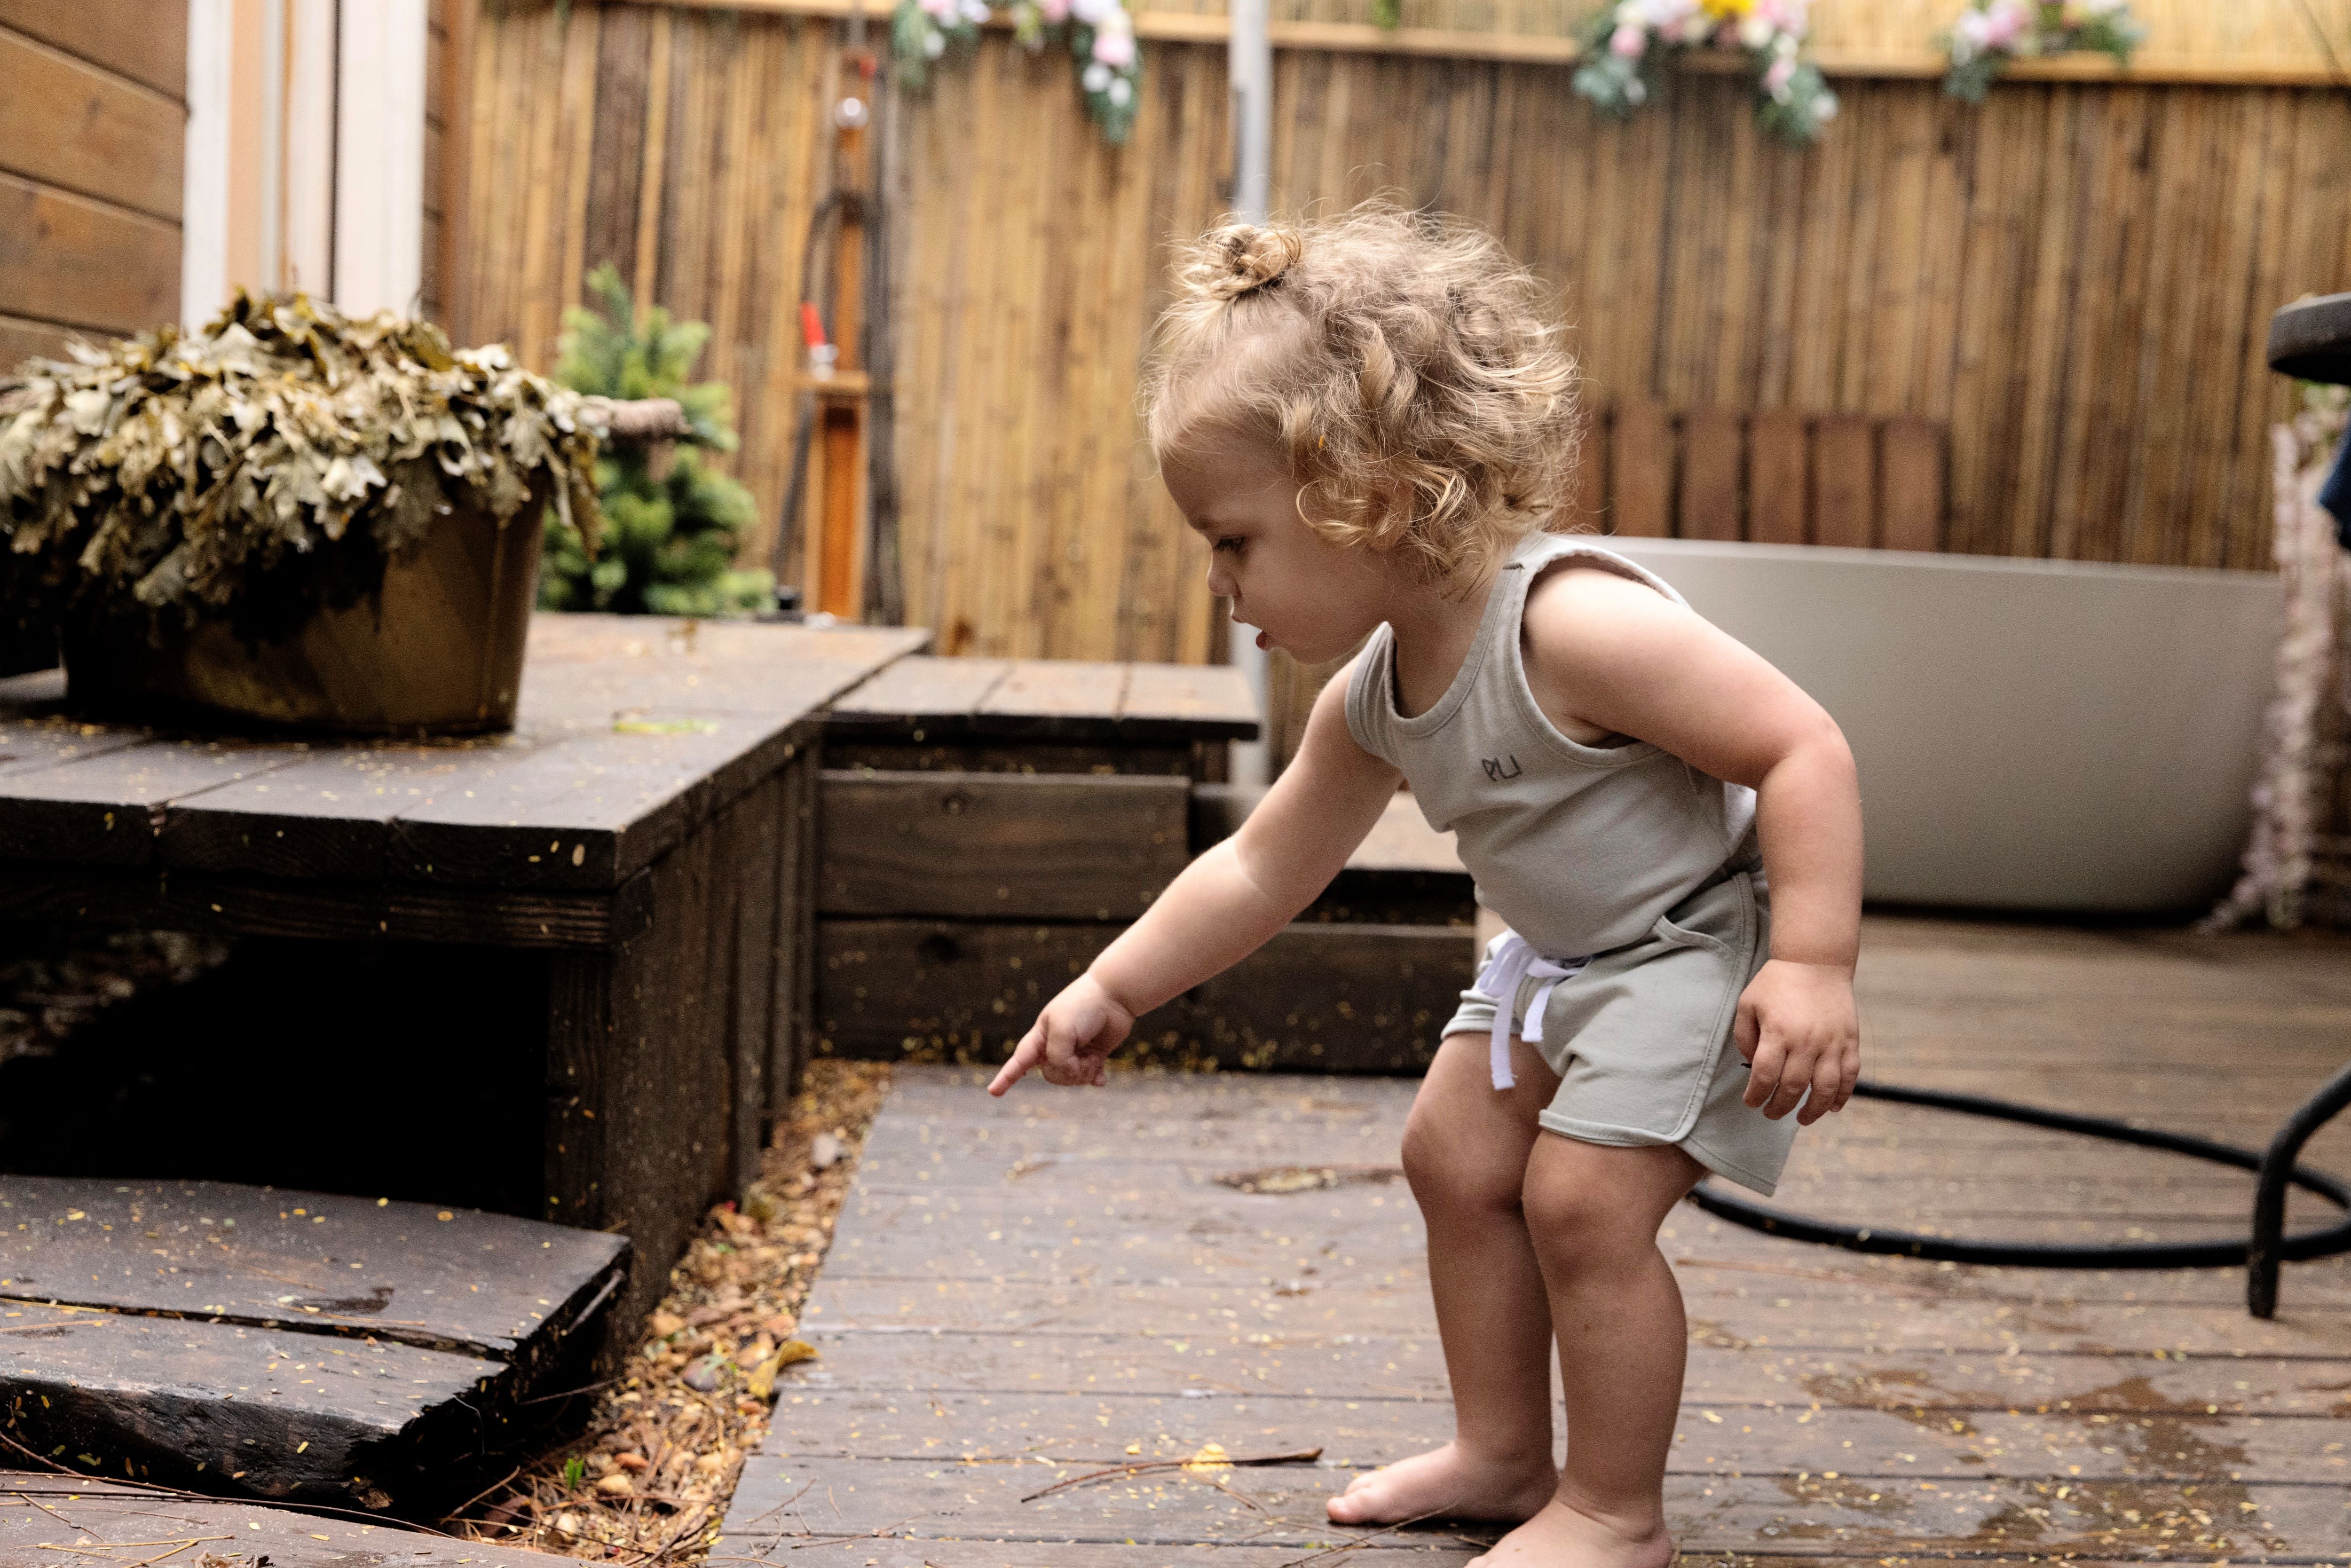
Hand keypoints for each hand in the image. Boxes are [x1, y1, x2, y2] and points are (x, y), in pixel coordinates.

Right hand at [987, 973, 1135, 1094]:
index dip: (1005, 1078)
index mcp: (1040, 1036)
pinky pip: (1089, 1077)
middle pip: (1051, 1074)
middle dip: (1067, 1071)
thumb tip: (1068, 1072)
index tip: (993, 1092)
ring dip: (1084, 1072)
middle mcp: (1055, 1046)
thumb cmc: (1083, 1007)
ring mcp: (1075, 1051)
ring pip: (1071, 1079)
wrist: (1115, 995)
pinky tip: (1101, 1078)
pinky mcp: (1093, 1054)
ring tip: (1093, 1057)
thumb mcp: (1062, 1030)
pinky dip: (1095, 1077)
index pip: (1018, 1062)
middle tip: (1079, 1056)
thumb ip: (1059, 1057)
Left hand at [1732, 959, 1858, 1123]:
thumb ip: (1744, 1036)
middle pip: (1793, 1087)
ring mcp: (1832, 1043)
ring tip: (1802, 1118)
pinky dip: (1843, 1095)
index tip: (1752, 1102)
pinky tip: (1832, 1106)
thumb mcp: (1748, 1003)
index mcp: (1778, 1033)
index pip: (1764, 1076)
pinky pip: (1850, 1075)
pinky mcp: (1850, 1040)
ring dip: (1814, 1110)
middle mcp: (1806, 1041)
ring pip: (1825, 1088)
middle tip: (1771, 1114)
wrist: (1815, 961)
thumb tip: (1752, 1065)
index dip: (1756, 1095)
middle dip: (1779, 1107)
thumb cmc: (1777, 983)